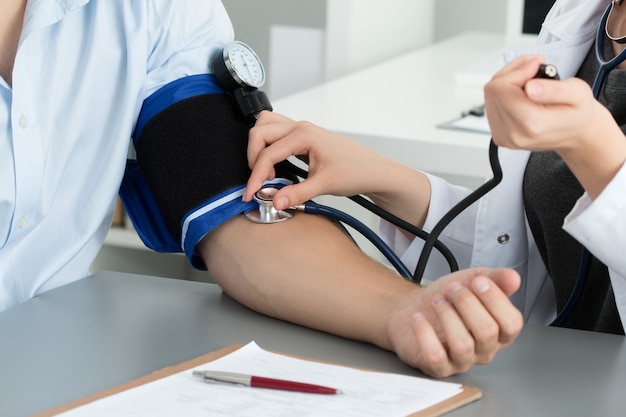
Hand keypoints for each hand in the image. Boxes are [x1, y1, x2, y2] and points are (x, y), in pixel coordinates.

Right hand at [244, 111, 395, 209]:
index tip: (251, 193)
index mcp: (304, 135)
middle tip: (260, 180)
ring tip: (268, 171)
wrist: (374, 171)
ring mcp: (302, 129)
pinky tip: (277, 167)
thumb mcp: (324, 185)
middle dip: (253, 156)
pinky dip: (269, 146)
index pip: (268, 153)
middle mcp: (301, 128)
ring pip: (266, 125)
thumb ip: (296, 194)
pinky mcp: (303, 136)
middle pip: (260, 132)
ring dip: (259, 146)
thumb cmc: (356, 171)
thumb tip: (274, 201)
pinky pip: (276, 132)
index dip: (256, 175)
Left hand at [385, 268, 522, 376]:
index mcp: (499, 331)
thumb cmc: (448, 299)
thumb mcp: (474, 281)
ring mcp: (460, 361)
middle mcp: (483, 350)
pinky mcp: (436, 367)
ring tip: (437, 301)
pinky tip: (419, 318)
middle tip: (452, 289)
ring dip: (447, 315)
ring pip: (462, 345)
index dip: (496, 300)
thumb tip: (513, 278)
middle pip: (487, 332)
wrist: (414, 309)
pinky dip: (425, 333)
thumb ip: (496, 278)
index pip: (512, 323)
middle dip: (466, 302)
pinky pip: (435, 356)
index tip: (478, 281)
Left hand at [484, 55, 601, 151]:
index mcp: (532, 125)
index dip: (518, 71)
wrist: (573, 132)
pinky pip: (491, 104)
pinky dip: (504, 91)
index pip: (503, 88)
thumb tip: (530, 88)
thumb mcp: (578, 94)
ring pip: (490, 94)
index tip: (535, 66)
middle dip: (513, 72)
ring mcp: (504, 136)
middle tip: (534, 66)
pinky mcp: (499, 134)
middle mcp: (514, 134)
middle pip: (494, 90)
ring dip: (508, 79)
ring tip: (530, 76)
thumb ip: (555, 90)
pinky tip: (521, 89)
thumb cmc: (576, 113)